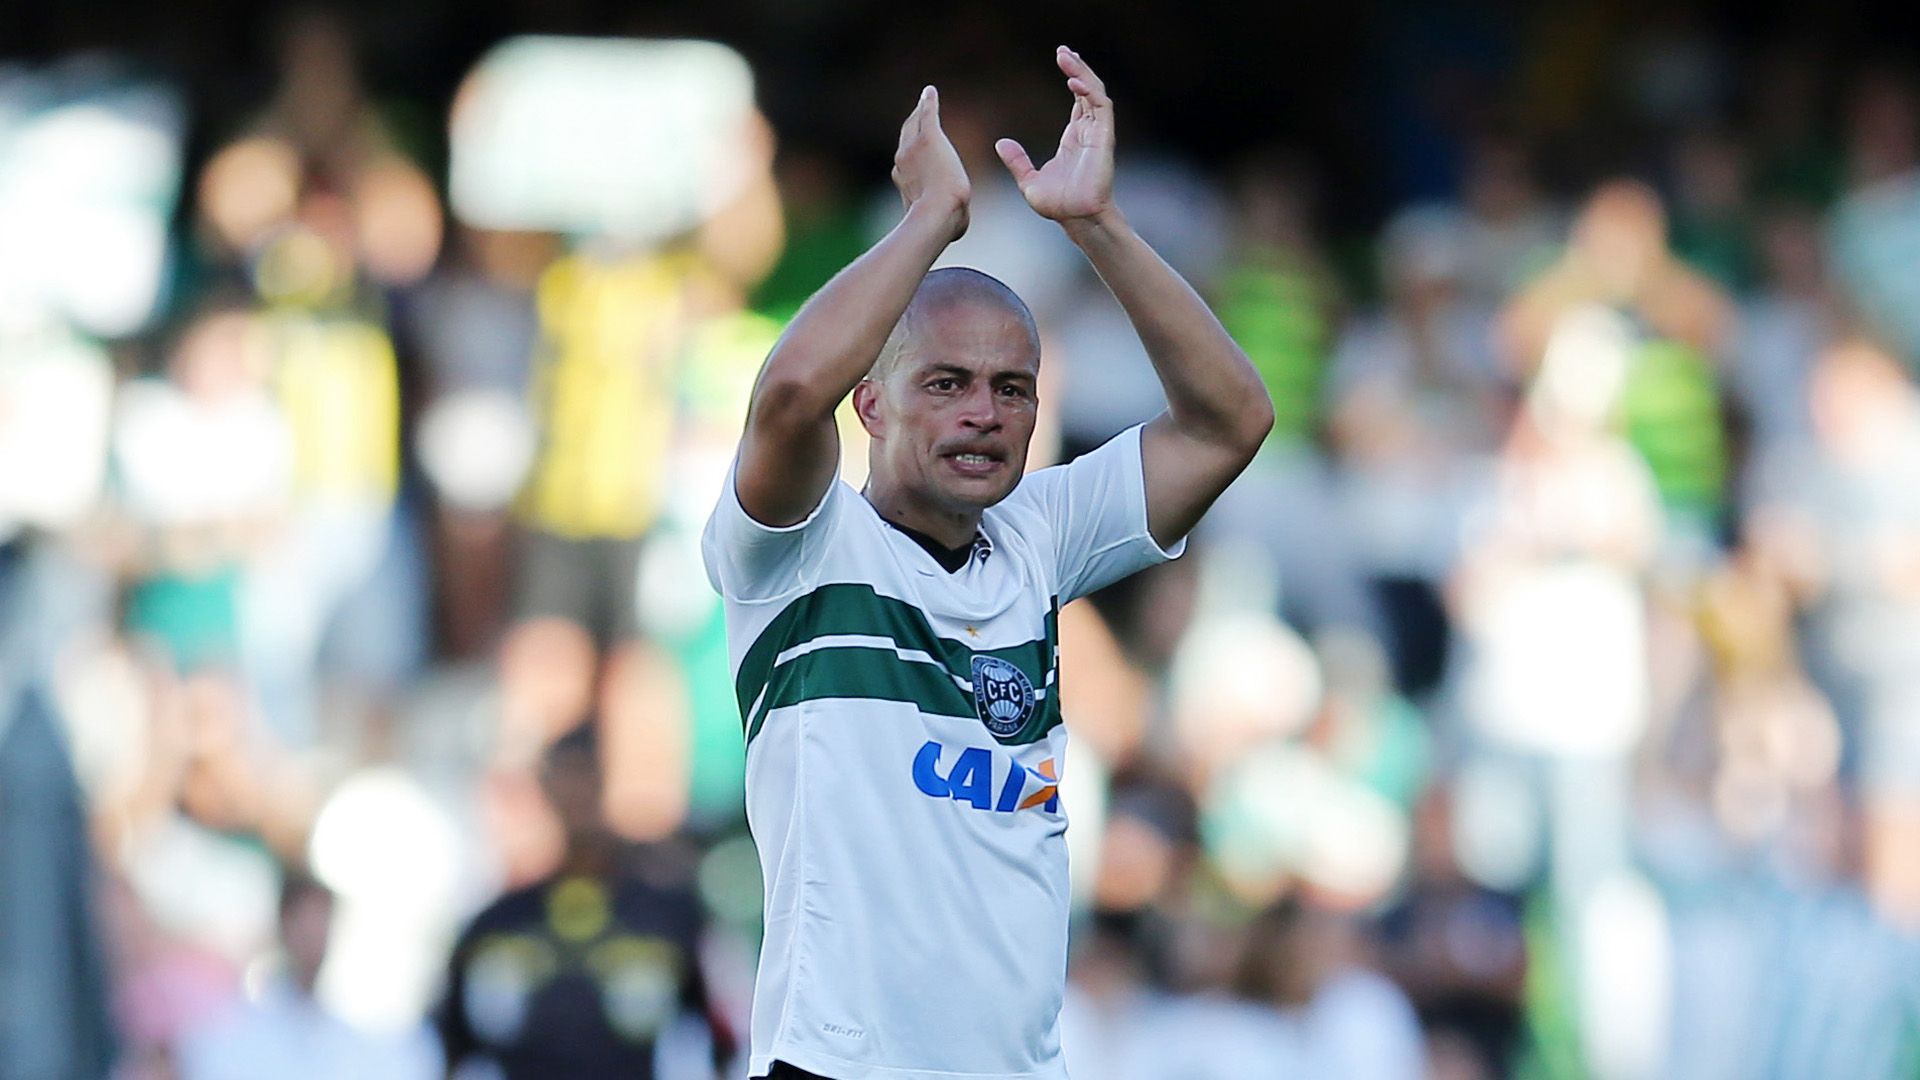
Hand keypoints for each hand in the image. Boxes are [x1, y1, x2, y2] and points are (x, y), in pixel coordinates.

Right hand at [892, 85, 969, 242]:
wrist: (937, 215)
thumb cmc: (943, 226)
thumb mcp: (944, 222)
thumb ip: (948, 218)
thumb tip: (957, 228)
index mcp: (905, 181)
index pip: (907, 161)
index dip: (912, 153)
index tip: (916, 148)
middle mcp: (902, 161)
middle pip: (906, 137)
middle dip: (911, 126)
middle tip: (918, 114)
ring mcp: (913, 148)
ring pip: (915, 124)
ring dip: (919, 111)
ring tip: (924, 99)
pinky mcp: (929, 138)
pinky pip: (928, 114)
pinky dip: (929, 102)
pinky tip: (930, 92)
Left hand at [995, 47, 1114, 222]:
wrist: (1075, 219)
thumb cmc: (1058, 205)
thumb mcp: (1028, 180)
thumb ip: (1017, 161)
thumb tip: (1001, 143)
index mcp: (1074, 137)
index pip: (1079, 99)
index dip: (1073, 76)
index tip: (1061, 58)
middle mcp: (1089, 132)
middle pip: (1087, 90)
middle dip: (1077, 68)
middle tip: (1063, 50)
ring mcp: (1098, 134)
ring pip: (1095, 93)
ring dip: (1083, 73)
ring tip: (1067, 56)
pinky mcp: (1104, 139)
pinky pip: (1101, 108)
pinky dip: (1090, 92)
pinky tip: (1074, 80)